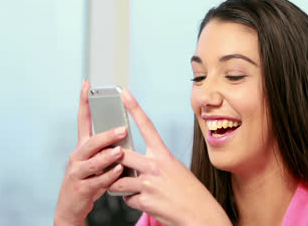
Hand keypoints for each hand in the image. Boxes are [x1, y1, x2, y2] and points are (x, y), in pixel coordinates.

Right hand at [54, 80, 126, 225]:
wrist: (71, 207)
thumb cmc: (89, 180)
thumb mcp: (96, 161)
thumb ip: (106, 148)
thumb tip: (123, 133)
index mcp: (82, 147)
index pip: (83, 120)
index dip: (84, 102)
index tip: (87, 84)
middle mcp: (77, 157)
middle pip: (89, 142)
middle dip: (105, 135)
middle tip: (121, 129)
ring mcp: (76, 173)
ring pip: (91, 162)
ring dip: (107, 157)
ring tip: (120, 152)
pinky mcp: (80, 189)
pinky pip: (96, 181)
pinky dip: (107, 176)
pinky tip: (118, 172)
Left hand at [108, 90, 231, 225]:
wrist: (199, 215)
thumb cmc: (189, 193)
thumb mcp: (175, 170)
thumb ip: (155, 164)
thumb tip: (136, 164)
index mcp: (164, 155)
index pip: (147, 126)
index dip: (134, 108)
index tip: (124, 94)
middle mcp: (155, 167)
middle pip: (121, 154)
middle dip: (110, 157)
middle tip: (107, 158)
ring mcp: (148, 184)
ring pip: (117, 180)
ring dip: (116, 184)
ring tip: (127, 186)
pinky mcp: (144, 201)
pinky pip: (126, 199)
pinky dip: (130, 200)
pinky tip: (142, 200)